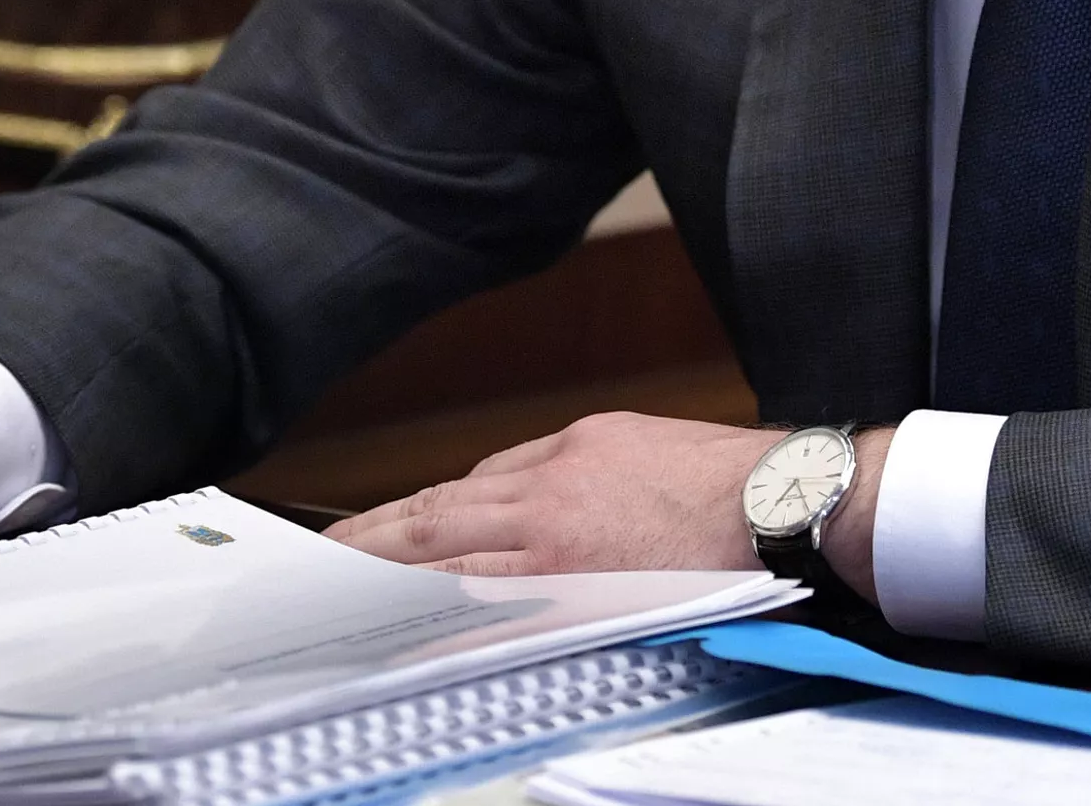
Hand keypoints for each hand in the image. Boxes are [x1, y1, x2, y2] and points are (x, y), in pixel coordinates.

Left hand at [330, 411, 897, 599]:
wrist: (778, 504)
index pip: (455, 493)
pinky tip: (413, 648)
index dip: (397, 521)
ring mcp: (562, 553)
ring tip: (335, 614)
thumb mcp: (625, 442)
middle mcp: (546, 502)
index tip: (353, 542)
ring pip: (453, 571)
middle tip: (311, 575)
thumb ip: (559, 467)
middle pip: (433, 525)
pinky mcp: (587, 597)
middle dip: (366, 550)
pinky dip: (449, 631)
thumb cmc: (714, 476)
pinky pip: (500, 621)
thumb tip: (502, 492)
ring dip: (389, 591)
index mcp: (557, 460)